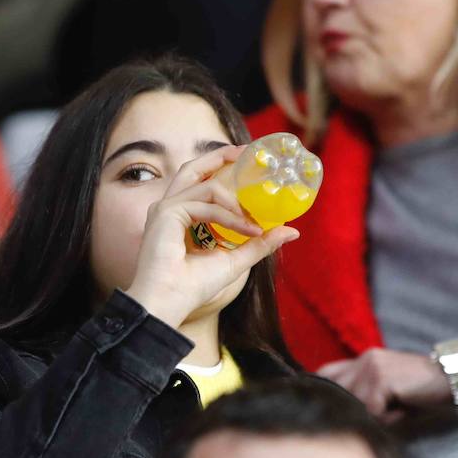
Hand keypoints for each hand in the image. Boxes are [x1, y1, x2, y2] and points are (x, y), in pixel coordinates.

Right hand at [125, 145, 298, 328]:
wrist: (169, 303)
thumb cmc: (193, 286)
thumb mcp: (235, 260)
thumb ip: (259, 243)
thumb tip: (292, 231)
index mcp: (180, 215)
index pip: (200, 181)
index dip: (222, 167)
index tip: (249, 164)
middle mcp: (169, 207)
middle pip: (194, 168)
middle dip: (222, 156)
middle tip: (249, 154)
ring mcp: (165, 208)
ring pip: (207, 187)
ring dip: (236, 203)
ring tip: (255, 221)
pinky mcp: (166, 214)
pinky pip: (206, 204)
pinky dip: (229, 216)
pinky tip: (247, 229)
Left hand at [317, 348, 452, 428]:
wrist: (455, 378)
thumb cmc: (424, 391)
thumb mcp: (389, 390)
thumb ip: (366, 395)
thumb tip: (342, 416)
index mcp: (364, 360)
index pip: (326, 373)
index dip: (322, 391)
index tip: (323, 408)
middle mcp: (364, 360)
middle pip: (334, 392)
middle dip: (349, 410)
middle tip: (379, 416)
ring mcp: (371, 368)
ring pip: (354, 405)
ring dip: (373, 416)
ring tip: (396, 412)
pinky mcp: (381, 380)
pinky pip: (372, 411)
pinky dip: (387, 418)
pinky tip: (403, 410)